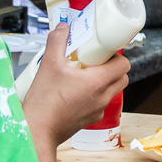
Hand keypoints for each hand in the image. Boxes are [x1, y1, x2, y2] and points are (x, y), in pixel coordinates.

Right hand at [20, 23, 130, 145]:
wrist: (37, 132)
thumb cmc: (44, 103)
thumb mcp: (48, 65)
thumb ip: (57, 42)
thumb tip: (63, 28)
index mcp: (98, 82)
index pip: (123, 65)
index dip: (115, 55)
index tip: (101, 50)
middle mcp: (102, 97)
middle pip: (121, 77)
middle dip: (112, 67)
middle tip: (94, 61)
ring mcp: (98, 110)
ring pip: (111, 90)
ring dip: (104, 80)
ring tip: (82, 74)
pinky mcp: (90, 119)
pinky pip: (100, 103)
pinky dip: (94, 94)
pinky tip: (75, 91)